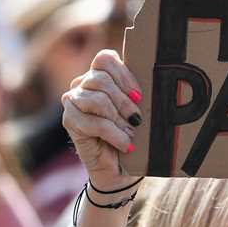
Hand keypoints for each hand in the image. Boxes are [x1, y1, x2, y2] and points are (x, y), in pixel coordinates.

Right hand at [61, 50, 143, 191]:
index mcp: (100, 74)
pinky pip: (94, 123)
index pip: (105, 59)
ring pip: (97, 100)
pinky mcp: (69, 121)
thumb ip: (139, 91)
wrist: (120, 167)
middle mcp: (82, 83)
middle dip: (123, 101)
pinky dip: (114, 134)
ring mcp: (72, 101)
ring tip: (131, 132)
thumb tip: (157, 77)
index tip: (139, 95)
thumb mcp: (140, 107)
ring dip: (118, 119)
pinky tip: (126, 144)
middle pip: (100, 79)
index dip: (123, 75)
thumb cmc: (133, 133)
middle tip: (138, 119)